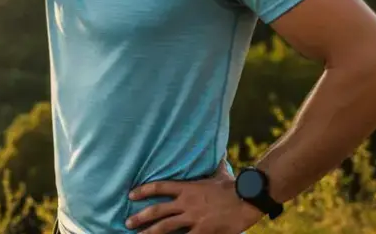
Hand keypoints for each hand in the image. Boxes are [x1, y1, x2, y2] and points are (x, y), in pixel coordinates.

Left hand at [125, 161, 264, 233]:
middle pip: (157, 210)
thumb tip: (219, 151)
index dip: (143, 190)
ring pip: (165, 227)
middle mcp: (186, 203)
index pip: (159, 187)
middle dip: (140, 217)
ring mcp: (193, 218)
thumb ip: (215, 164)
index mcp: (187, 188)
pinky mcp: (203, 231)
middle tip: (128, 222)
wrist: (247, 199)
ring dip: (150, 233)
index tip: (131, 195)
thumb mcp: (220, 172)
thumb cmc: (233, 186)